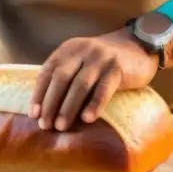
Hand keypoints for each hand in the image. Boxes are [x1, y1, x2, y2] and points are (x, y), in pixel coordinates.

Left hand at [29, 28, 157, 131]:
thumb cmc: (104, 61)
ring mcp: (101, 58)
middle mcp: (83, 50)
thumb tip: (46, 107)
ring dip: (68, 107)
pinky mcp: (118, 68)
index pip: (48, 71)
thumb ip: (66, 74)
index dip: (39, 93)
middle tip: (45, 125)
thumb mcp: (81, 60)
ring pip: (80, 84)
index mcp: (69, 49)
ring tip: (61, 126)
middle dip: (51, 103)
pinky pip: (104, 88)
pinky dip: (94, 104)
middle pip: (61, 78)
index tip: (34, 114)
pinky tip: (88, 119)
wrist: (138, 46)